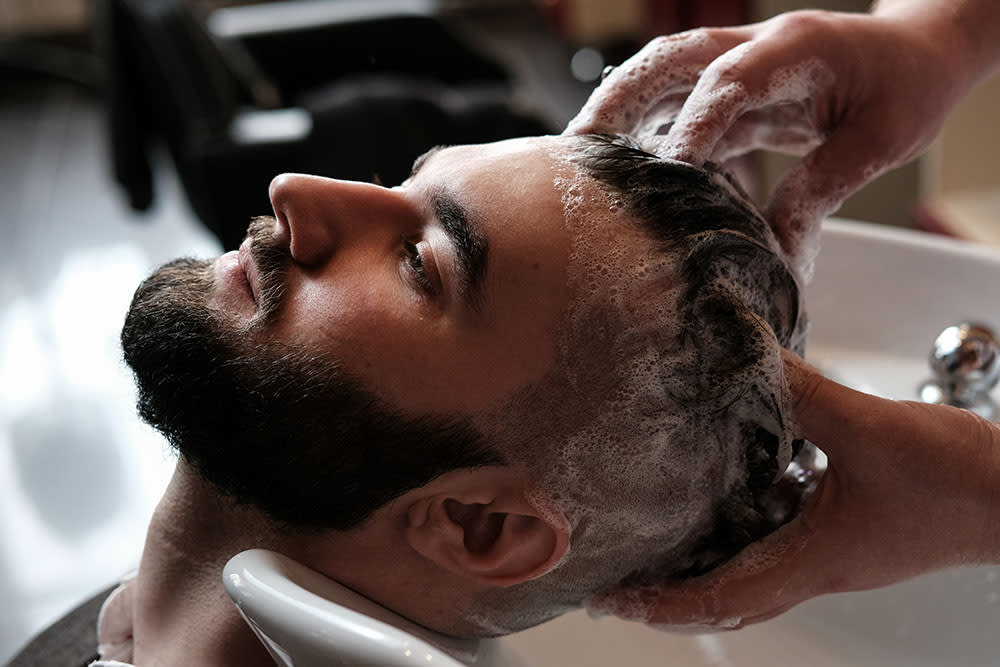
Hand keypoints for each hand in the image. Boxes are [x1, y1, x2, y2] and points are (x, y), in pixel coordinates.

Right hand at [565, 9, 976, 278]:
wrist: (917, 52)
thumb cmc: (905, 87)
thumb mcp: (878, 142)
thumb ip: (820, 189)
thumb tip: (778, 253)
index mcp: (797, 48)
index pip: (730, 81)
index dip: (692, 125)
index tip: (665, 172)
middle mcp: (755, 46)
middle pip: (670, 59)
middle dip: (619, 98)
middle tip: (577, 146)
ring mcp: (738, 60)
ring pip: (662, 75)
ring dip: (618, 111)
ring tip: (579, 158)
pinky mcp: (731, 85)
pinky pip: (678, 103)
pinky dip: (646, 130)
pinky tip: (623, 167)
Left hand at [587, 350, 999, 629]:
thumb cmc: (960, 482)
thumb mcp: (869, 428)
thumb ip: (802, 392)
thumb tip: (744, 354)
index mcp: (814, 561)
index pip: (722, 601)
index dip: (664, 606)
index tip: (615, 600)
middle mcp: (818, 566)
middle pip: (728, 597)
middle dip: (671, 594)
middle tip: (622, 577)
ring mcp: (835, 552)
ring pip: (752, 571)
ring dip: (703, 563)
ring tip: (657, 540)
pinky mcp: (850, 530)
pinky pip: (780, 538)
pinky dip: (743, 527)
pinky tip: (730, 490)